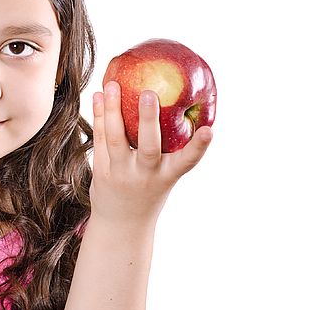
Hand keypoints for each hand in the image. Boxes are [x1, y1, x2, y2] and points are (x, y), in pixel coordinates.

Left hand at [89, 80, 213, 227]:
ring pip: (115, 139)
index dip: (199, 146)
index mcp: (167, 176)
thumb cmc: (150, 190)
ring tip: (111, 85)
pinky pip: (100, 139)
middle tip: (149, 93)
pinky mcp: (101, 170)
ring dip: (112, 110)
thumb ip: (172, 148)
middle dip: (149, 120)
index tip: (210, 130)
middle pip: (148, 147)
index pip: (188, 161)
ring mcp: (121, 173)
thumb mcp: (165, 175)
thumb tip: (180, 103)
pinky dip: (99, 116)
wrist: (122, 224)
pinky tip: (98, 96)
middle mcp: (146, 175)